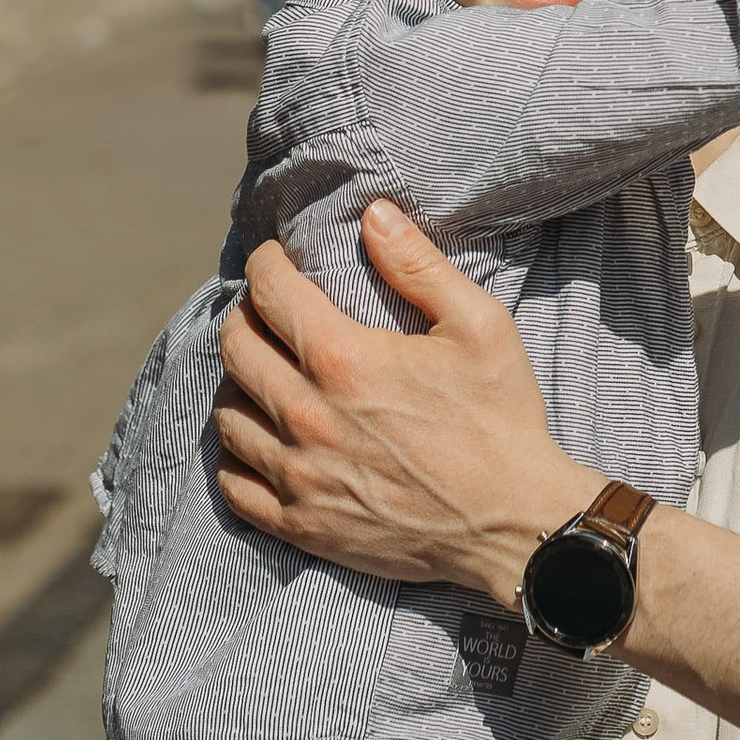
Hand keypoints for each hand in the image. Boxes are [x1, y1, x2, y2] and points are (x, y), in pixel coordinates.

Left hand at [214, 200, 590, 611]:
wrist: (512, 522)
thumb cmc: (501, 417)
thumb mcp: (479, 325)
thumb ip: (419, 265)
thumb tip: (374, 213)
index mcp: (346, 361)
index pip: (271, 295)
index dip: (265, 264)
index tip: (273, 256)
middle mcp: (308, 417)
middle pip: (236, 349)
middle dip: (244, 315)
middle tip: (265, 309)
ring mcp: (299, 476)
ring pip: (227, 415)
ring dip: (238, 383)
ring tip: (264, 371)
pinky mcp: (300, 525)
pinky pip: (233, 485)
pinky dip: (234, 454)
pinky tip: (258, 437)